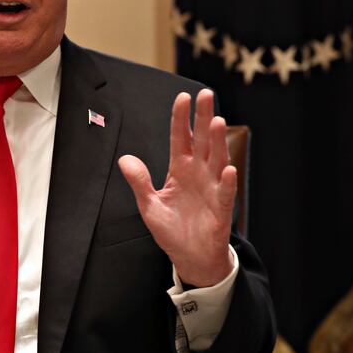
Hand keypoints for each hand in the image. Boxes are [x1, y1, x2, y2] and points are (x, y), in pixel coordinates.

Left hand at [119, 89, 235, 287]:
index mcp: (180, 169)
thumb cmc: (172, 230)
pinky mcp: (221, 209)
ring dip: (217, 141)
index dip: (181, 118)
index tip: (182, 97)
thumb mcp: (149, 205)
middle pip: (202, 140)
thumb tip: (124, 159)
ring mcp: (212, 188)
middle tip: (206, 95)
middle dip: (203, 117)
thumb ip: (139, 182)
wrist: (190, 257)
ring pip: (217, 160)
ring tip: (217, 121)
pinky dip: (227, 181)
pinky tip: (228, 168)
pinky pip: (225, 193)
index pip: (180, 138)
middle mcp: (199, 173)